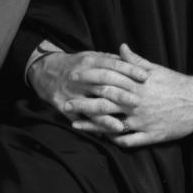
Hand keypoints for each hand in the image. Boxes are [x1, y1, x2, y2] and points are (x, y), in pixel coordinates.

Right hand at [30, 48, 147, 129]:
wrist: (46, 71)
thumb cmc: (76, 64)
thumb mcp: (91, 57)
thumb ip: (111, 60)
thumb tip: (132, 61)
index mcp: (89, 61)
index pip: (113, 65)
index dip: (129, 70)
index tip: (145, 77)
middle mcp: (80, 77)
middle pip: (103, 85)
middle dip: (121, 94)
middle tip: (138, 102)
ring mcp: (71, 93)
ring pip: (91, 105)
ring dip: (106, 117)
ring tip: (122, 125)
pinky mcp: (63, 106)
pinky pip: (79, 119)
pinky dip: (91, 128)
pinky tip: (103, 135)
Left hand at [74, 44, 192, 147]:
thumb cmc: (176, 83)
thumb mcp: (156, 69)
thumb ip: (135, 61)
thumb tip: (121, 48)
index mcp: (137, 85)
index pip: (107, 81)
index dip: (88, 79)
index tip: (73, 77)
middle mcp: (137, 103)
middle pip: (105, 103)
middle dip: (83, 103)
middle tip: (65, 103)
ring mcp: (143, 121)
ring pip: (112, 125)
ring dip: (92, 126)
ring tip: (75, 125)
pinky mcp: (152, 135)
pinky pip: (129, 141)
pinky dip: (114, 140)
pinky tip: (103, 139)